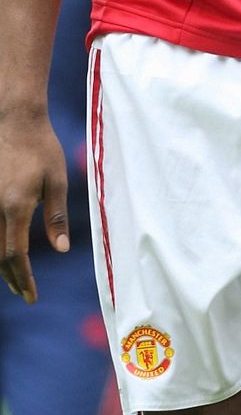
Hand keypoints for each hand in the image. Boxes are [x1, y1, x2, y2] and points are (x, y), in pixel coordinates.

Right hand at [0, 110, 69, 303]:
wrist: (15, 119)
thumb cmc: (41, 147)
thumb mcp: (57, 180)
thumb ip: (57, 216)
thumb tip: (61, 250)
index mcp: (15, 207)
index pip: (16, 255)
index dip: (24, 278)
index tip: (32, 296)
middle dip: (11, 278)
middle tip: (24, 292)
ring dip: (1, 265)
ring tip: (14, 278)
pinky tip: (4, 251)